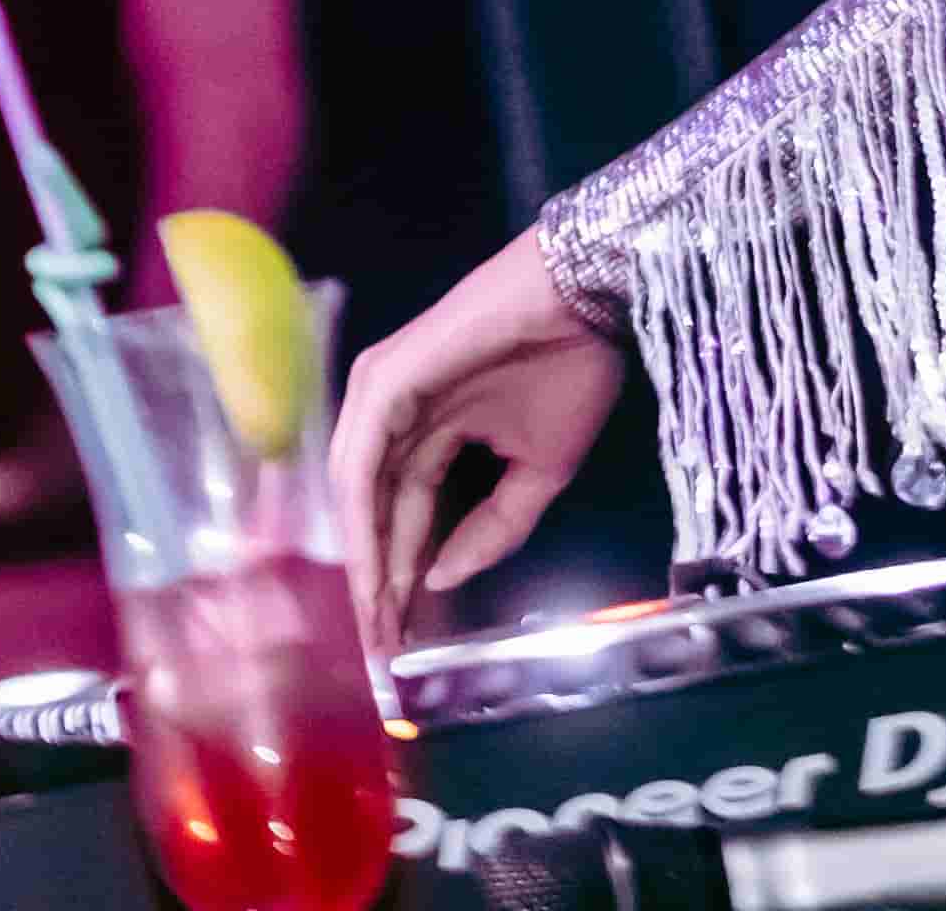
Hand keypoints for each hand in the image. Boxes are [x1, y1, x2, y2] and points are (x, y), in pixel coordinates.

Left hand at [325, 229, 626, 656]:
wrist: (585, 298)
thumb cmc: (569, 368)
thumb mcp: (540, 471)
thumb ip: (495, 527)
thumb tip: (445, 580)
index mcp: (430, 427)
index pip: (404, 513)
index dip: (405, 576)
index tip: (405, 638)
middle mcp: (395, 414)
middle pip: (374, 509)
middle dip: (378, 581)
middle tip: (382, 647)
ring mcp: (382, 395)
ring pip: (360, 492)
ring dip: (366, 561)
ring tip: (375, 622)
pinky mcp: (383, 382)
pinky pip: (363, 464)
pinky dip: (364, 521)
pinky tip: (373, 570)